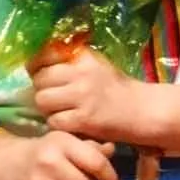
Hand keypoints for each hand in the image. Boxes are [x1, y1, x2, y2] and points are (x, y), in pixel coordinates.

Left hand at [31, 46, 168, 144]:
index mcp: (83, 56)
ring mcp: (82, 96)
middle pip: (40, 79)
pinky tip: (70, 123)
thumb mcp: (95, 65)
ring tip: (60, 111)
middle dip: (42, 89)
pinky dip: (58, 124)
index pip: (44, 55)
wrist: (142, 111)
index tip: (40, 74)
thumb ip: (70, 62)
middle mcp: (81, 73)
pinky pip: (54, 121)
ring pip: (42, 100)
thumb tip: (38, 64)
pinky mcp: (84, 119)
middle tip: (53, 97)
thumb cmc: (117, 89)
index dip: (36, 66)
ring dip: (47, 109)